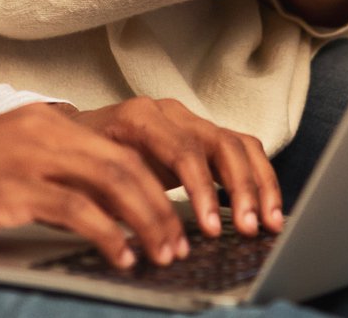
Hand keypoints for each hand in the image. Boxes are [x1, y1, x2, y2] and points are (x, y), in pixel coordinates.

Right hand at [0, 104, 187, 268]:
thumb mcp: (5, 163)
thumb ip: (49, 169)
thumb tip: (95, 201)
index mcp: (45, 121)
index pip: (119, 146)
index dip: (156, 181)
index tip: (178, 215)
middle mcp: (41, 128)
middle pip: (125, 162)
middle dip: (163, 206)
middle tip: (183, 243)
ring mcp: (24, 155)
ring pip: (110, 182)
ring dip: (146, 221)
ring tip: (162, 254)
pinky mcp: (7, 187)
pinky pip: (73, 209)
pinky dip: (106, 235)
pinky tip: (120, 257)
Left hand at [70, 98, 283, 236]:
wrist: (79, 134)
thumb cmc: (82, 160)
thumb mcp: (89, 178)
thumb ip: (115, 200)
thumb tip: (139, 234)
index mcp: (139, 117)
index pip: (183, 150)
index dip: (202, 190)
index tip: (212, 227)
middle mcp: (171, 113)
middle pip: (220, 143)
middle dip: (241, 189)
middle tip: (250, 228)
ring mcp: (191, 121)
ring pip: (238, 145)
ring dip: (259, 185)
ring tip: (268, 223)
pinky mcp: (204, 136)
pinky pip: (242, 149)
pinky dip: (259, 178)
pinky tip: (267, 208)